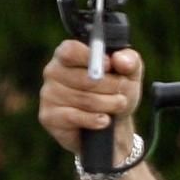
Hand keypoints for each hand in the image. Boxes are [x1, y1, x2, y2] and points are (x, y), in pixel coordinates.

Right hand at [39, 40, 144, 156]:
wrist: (112, 128)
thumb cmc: (115, 94)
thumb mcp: (129, 75)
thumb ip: (130, 61)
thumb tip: (120, 60)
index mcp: (67, 54)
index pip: (71, 50)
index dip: (91, 58)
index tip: (110, 66)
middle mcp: (53, 72)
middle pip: (84, 78)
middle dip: (111, 86)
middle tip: (123, 93)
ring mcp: (48, 94)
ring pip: (84, 99)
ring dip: (108, 104)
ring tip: (119, 105)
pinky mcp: (49, 117)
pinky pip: (74, 117)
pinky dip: (95, 120)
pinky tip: (104, 120)